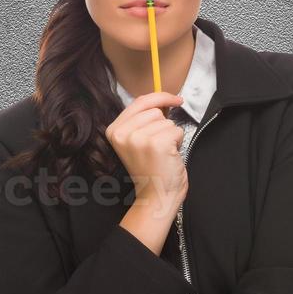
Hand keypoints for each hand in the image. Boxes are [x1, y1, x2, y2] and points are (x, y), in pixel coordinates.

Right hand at [106, 91, 187, 214]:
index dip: (160, 97)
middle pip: (155, 110)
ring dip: (171, 136)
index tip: (175, 99)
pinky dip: (178, 142)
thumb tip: (163, 100)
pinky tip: (169, 156)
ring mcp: (139, 138)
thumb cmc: (152, 169)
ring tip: (162, 153)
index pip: (140, 101)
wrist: (157, 196)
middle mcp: (123, 133)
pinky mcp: (157, 143)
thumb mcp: (137, 141)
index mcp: (114, 130)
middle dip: (164, 125)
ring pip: (168, 121)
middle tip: (159, 146)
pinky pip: (177, 130)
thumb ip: (143, 120)